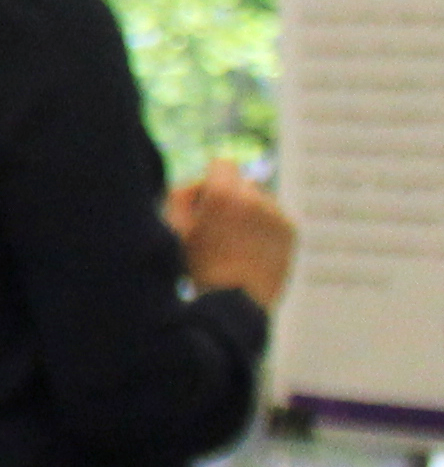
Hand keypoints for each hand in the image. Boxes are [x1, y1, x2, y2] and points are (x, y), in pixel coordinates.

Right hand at [171, 162, 296, 312]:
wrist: (236, 303)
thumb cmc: (198, 266)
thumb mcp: (174, 228)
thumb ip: (182, 193)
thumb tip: (200, 180)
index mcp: (224, 194)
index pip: (222, 163)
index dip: (210, 181)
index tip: (205, 201)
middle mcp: (255, 197)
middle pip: (241, 182)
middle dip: (229, 198)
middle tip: (217, 227)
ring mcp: (277, 213)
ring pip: (259, 200)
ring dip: (247, 212)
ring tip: (235, 243)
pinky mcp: (291, 228)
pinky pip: (273, 216)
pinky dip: (262, 228)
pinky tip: (250, 250)